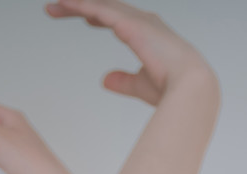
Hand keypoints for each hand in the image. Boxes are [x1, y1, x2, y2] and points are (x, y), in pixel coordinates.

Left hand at [44, 0, 217, 107]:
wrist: (192, 89)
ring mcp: (136, 19)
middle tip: (57, 8)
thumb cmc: (174, 92)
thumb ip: (124, 81)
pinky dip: (79, 5)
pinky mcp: (128, 24)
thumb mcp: (142, 86)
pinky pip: (98, 9)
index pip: (117, 19)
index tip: (83, 17)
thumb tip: (105, 81)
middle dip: (81, 6)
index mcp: (148, 32)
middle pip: (105, 7)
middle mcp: (143, 20)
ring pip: (99, 4)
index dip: (98, 16)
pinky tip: (64, 3)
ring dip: (75, 3)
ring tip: (54, 5)